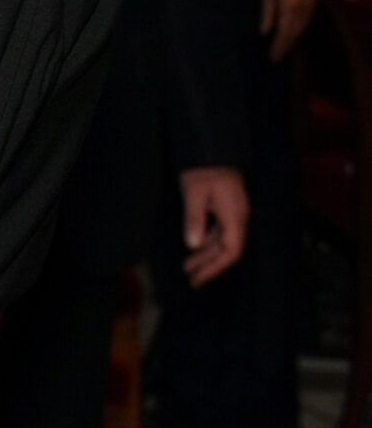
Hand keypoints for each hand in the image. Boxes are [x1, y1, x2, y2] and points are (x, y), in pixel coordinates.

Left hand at [179, 165, 249, 287]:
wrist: (211, 147)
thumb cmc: (204, 168)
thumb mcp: (194, 193)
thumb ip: (194, 219)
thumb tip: (192, 244)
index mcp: (236, 215)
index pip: (231, 250)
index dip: (215, 267)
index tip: (199, 278)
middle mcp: (239, 217)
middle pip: (227, 249)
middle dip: (209, 266)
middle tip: (192, 280)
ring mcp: (234, 212)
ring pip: (222, 241)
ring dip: (206, 254)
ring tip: (188, 267)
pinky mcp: (227, 208)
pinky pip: (219, 231)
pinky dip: (207, 241)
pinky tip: (195, 247)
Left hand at [260, 0, 315, 62]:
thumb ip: (267, 13)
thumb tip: (265, 32)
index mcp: (289, 6)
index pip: (285, 32)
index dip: (280, 46)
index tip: (274, 57)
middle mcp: (303, 8)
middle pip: (295, 32)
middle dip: (286, 45)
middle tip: (277, 56)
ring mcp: (311, 4)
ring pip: (302, 27)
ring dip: (293, 39)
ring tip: (283, 48)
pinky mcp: (314, 1)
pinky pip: (307, 20)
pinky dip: (299, 29)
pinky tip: (292, 34)